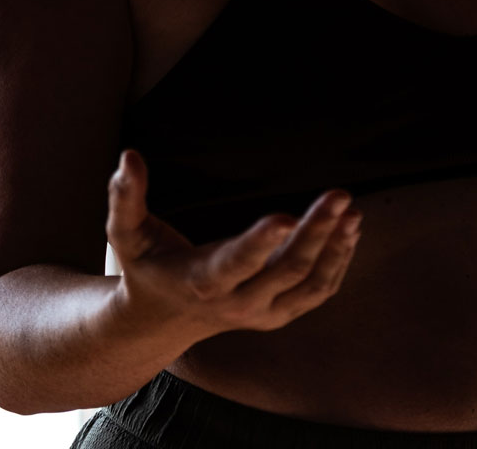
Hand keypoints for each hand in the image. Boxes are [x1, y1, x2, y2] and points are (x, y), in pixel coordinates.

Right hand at [104, 148, 362, 338]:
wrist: (161, 319)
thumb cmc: (145, 266)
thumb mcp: (126, 234)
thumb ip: (125, 197)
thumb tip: (128, 157)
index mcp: (200, 280)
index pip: (235, 264)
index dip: (260, 243)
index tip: (287, 216)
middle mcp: (235, 303)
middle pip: (285, 272)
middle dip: (315, 234)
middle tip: (339, 196)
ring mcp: (262, 314)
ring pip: (310, 286)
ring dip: (336, 250)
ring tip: (351, 212)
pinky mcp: (280, 314)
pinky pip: (318, 292)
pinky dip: (338, 263)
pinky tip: (350, 230)